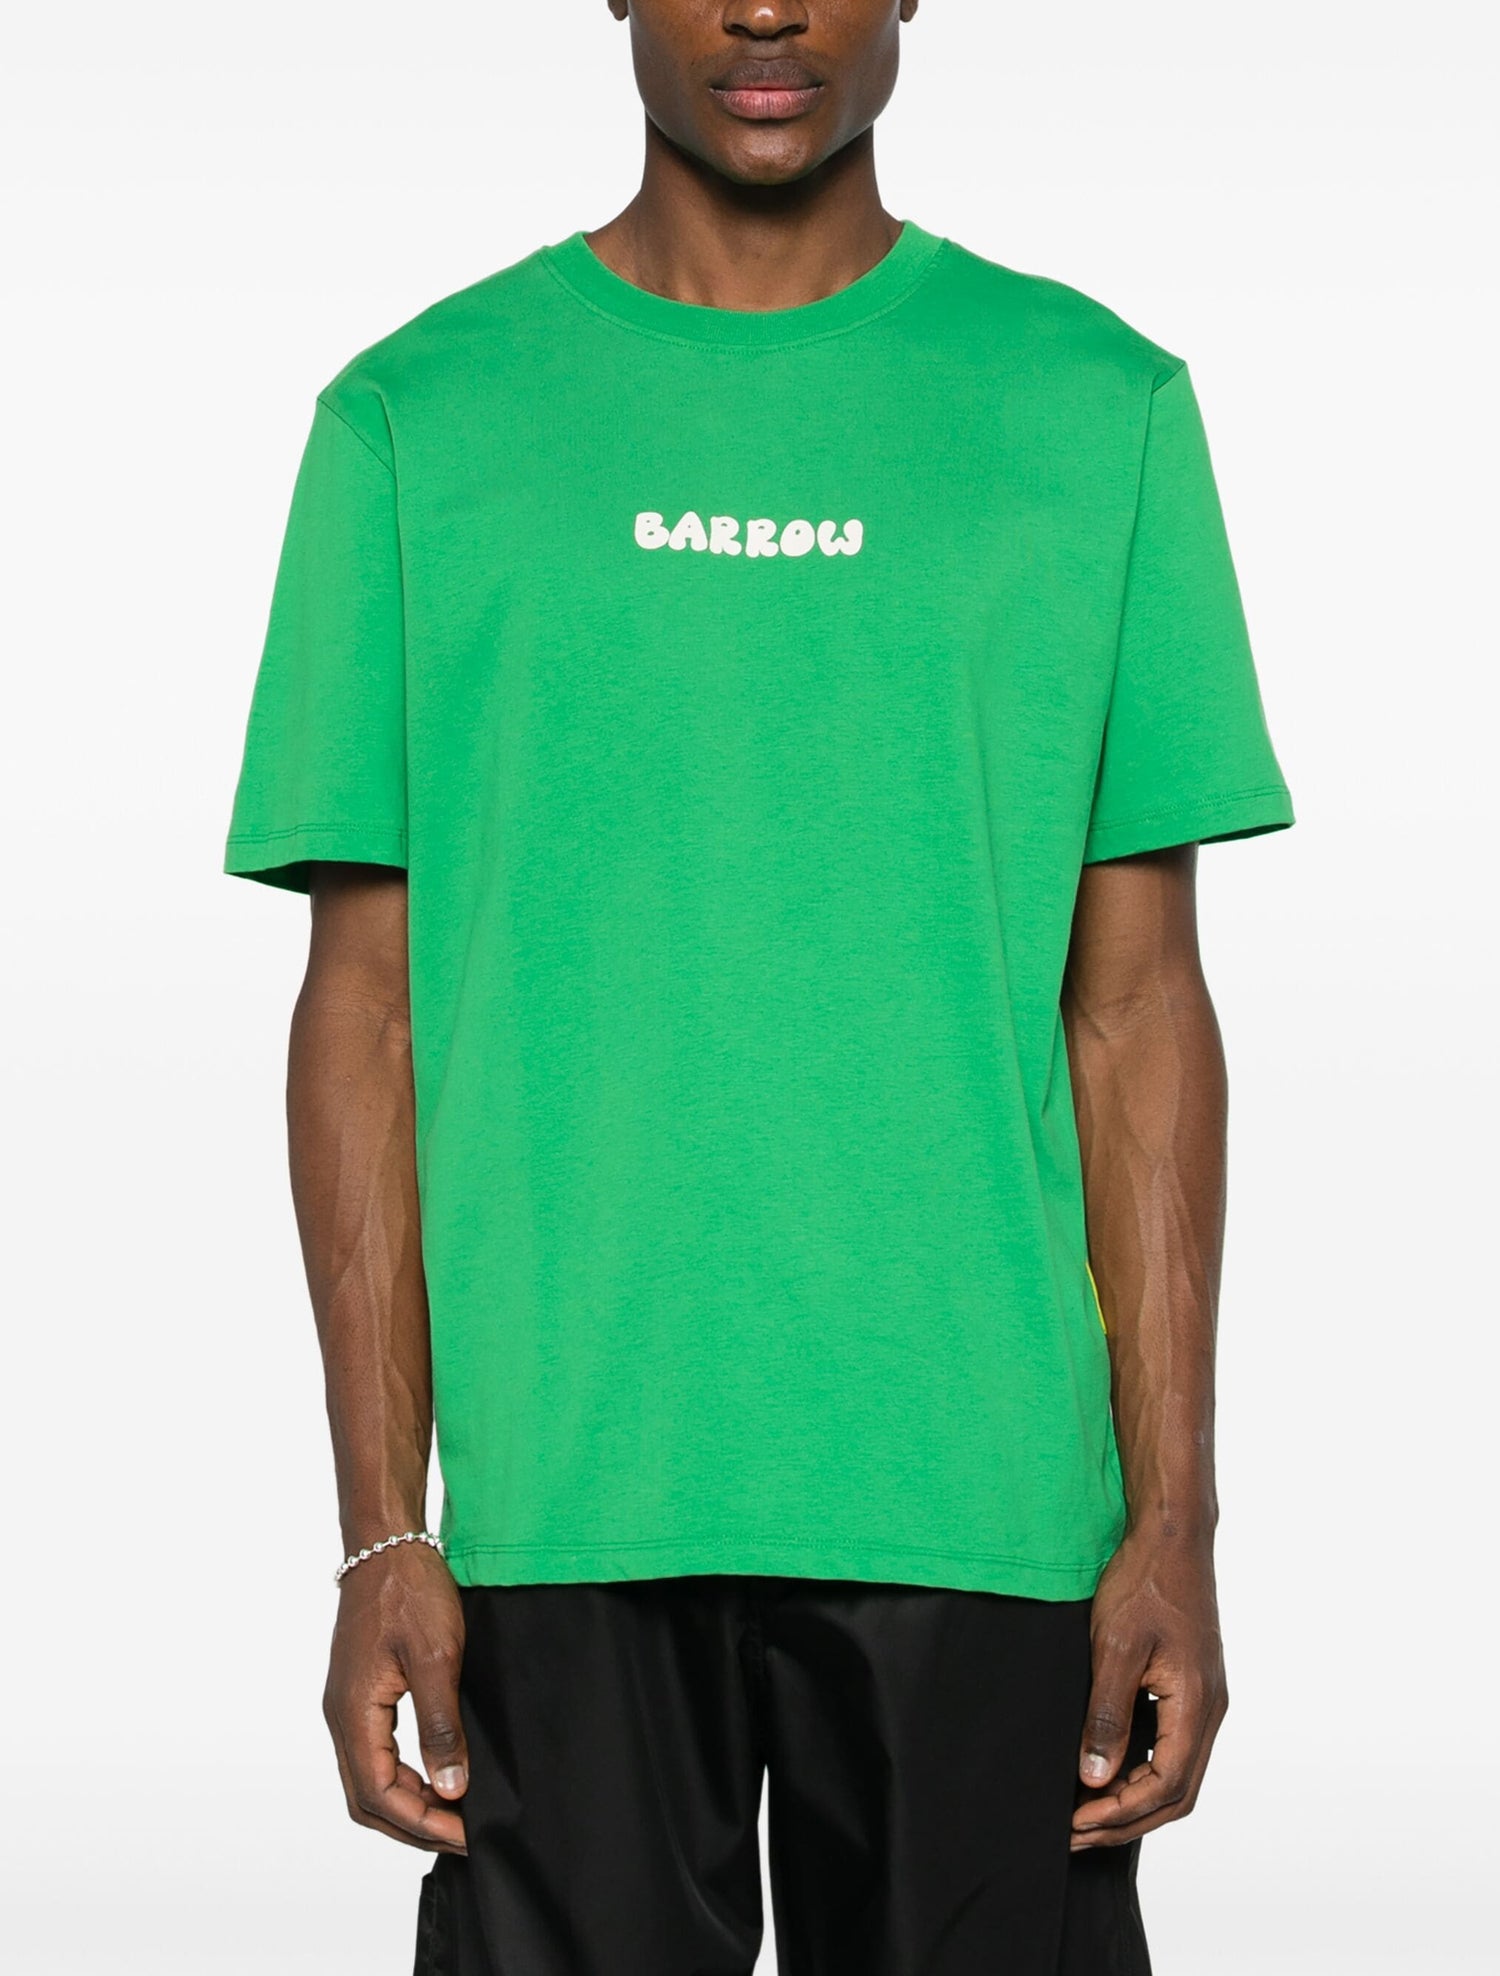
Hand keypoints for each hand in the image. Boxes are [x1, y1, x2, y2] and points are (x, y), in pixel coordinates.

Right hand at [323, 1541, 468, 1851]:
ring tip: (453, 1814)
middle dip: (413, 1826)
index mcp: (353, 1713)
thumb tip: (450, 1789)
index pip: (379, 1795)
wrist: (387, 1543)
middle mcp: (342, 1716)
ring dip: (407, 1805)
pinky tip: (435, 1775)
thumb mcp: (437, 1658)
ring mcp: (348, 1705)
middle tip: (463, 1836)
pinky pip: (374, 1754)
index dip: (422, 1824)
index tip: (465, 1835)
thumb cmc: (409, 1591)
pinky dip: (402, 1778)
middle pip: (367, 1799)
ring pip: (368, 1780)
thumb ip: (441, 1726)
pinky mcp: (359, 1693)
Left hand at [1071, 1527, 1227, 1850]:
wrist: (1170, 1535)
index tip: (1075, 1823)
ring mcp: (1204, 1698)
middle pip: (1176, 1793)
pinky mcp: (1191, 1686)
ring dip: (1134, 1799)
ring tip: (1086, 1811)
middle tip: (1075, 1832)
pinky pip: (1173, 1746)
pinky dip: (1142, 1770)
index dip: (1119, 1813)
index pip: (1164, 1787)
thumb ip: (1107, 1714)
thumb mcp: (1115, 1647)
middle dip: (1125, 1820)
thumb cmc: (1144, 1582)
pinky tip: (1107, 1770)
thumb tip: (1095, 1777)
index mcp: (1198, 1705)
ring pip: (1177, 1773)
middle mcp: (1210, 1709)